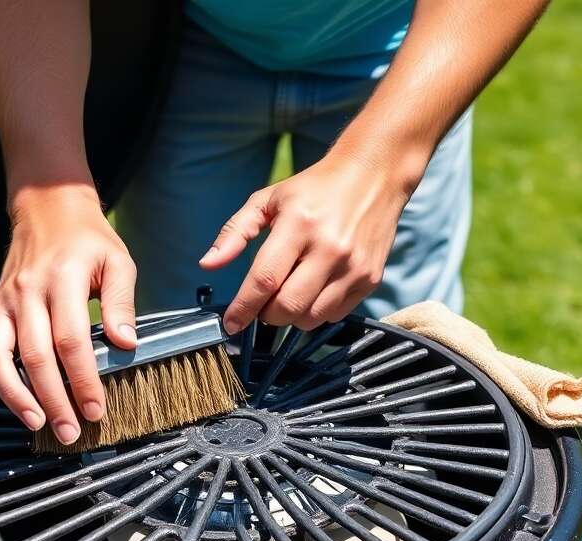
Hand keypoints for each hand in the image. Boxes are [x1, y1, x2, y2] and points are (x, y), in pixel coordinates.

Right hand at [0, 185, 137, 444]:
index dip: (83, 379)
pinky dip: (2, 382)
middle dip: (54, 399)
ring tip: (40, 425)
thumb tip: (128, 345)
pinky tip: (20, 404)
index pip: (71, 339)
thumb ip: (121, 303)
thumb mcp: (118, 262)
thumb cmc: (88, 241)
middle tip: (72, 431)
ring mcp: (7, 301)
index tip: (97, 409)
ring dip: (20, 397)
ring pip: (4, 357)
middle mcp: (29, 291)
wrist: (46, 208)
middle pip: (37, 355)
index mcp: (63, 278)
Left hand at [200, 152, 414, 333]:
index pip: (264, 279)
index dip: (243, 308)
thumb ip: (234, 232)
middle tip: (262, 302)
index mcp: (299, 224)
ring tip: (288, 293)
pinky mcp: (371, 279)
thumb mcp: (268, 199)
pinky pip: (334, 314)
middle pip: (287, 307)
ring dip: (291, 316)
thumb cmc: (315, 188)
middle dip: (266, 315)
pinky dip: (316, 312)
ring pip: (310, 318)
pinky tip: (314, 290)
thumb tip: (207, 264)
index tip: (230, 323)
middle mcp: (330, 248)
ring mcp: (354, 267)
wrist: (373, 176)